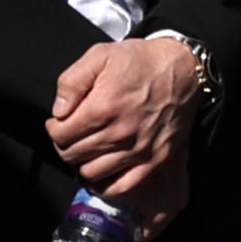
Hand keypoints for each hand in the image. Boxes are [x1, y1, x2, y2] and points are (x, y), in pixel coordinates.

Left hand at [45, 27, 204, 203]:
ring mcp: (139, 149)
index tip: (60, 122)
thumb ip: (71, 81)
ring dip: (83, 161)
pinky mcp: (156, 159)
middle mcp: (119, 134)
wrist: (186, 69)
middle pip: (72, 155)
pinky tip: (104, 169)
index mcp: (102, 109)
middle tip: (74, 133)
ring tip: (89, 147)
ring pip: (91, 172)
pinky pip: (122, 186)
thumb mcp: (100, 55)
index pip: (60, 135)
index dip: (54, 128)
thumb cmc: (141, 61)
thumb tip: (59, 111)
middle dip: (66, 144)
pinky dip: (107, 184)